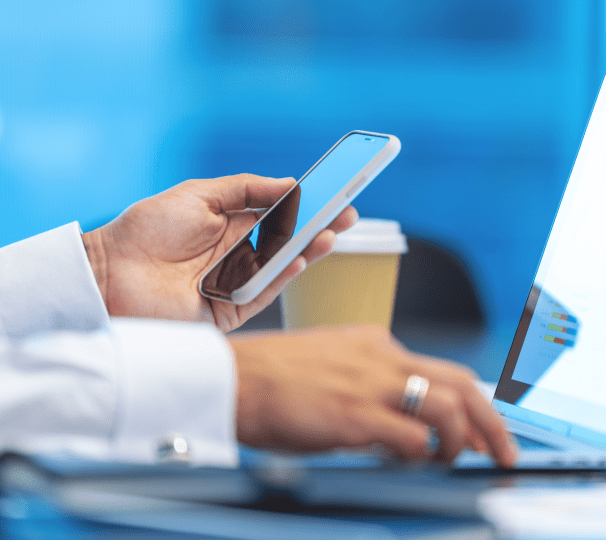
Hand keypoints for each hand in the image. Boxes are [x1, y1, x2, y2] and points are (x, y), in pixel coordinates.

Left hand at [82, 174, 357, 331]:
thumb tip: (288, 183)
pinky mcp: (230, 309)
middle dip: (319, 227)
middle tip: (348, 214)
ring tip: (332, 232)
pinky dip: (284, 276)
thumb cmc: (147, 230)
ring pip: (282, 266)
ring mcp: (237, 281)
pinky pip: (264, 292)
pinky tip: (302, 257)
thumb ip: (244, 189)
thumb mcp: (198, 195)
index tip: (334, 192)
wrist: (110, 272)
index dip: (308, 205)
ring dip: (309, 250)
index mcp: (232, 224)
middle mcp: (240, 253)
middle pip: (289, 240)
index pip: (280, 214)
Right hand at [230, 326, 517, 467]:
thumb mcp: (332, 366)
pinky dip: (420, 456)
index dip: (473, 404)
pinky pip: (411, 439)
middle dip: (493, 422)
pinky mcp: (355, 414)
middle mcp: (383, 357)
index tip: (484, 429)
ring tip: (453, 462)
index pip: (443, 371)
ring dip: (461, 441)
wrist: (231, 378)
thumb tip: (402, 425)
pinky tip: (407, 464)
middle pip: (462, 384)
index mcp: (377, 343)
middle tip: (504, 451)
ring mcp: (372, 384)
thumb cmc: (272, 378)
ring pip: (448, 407)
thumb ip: (370, 385)